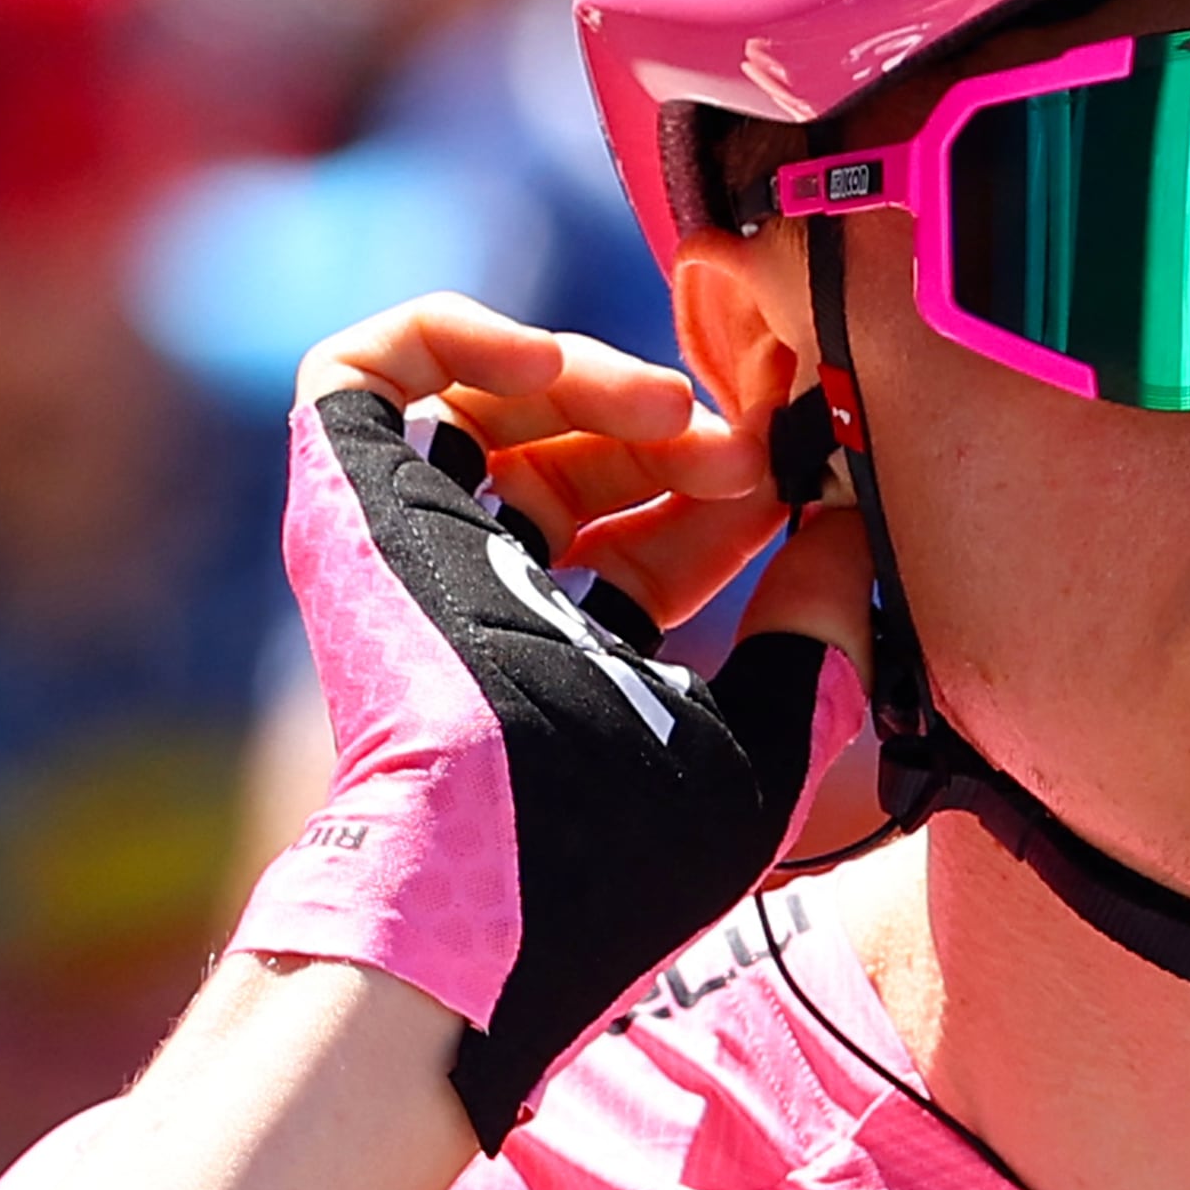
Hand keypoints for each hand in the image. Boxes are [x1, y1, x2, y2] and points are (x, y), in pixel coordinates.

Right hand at [232, 298, 860, 1142]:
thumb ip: (818, 630)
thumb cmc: (627, 840)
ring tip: (670, 409)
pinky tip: (553, 367)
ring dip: (595, 378)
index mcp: (569, 653)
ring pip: (493, 404)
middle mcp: (481, 594)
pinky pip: (375, 366)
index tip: (803, 459)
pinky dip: (463, 335)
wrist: (506, 855)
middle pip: (583, 460)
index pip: (654, 531)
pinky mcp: (340, 493)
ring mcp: (408, 542)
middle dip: (681, 433)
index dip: (728, 484)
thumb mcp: (766, 736)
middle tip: (752, 445)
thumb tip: (850, 528)